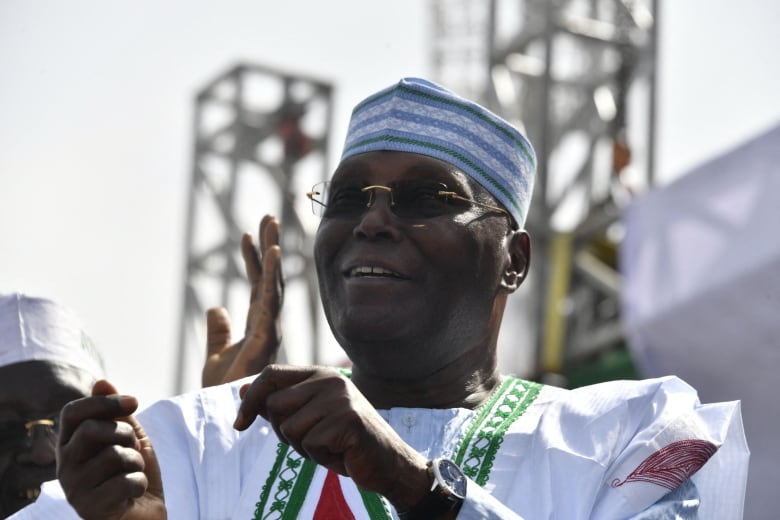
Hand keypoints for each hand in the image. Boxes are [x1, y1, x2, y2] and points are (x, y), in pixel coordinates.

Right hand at [57, 380, 164, 519]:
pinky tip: (134, 492)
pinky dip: (140, 483)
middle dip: (124, 434)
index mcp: (69, 444)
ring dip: (136, 462)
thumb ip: (116, 412)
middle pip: (91, 429)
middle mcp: (64, 465)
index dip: (103, 402)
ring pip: (113, 455)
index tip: (134, 401)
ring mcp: (74, 488)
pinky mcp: (89, 509)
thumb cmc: (132, 471)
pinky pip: (125, 482)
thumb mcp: (129, 436)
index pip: (72, 412)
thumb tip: (101, 382)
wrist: (143, 512)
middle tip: (133, 447)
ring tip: (133, 472)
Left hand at [202, 215, 283, 386]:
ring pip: (273, 283)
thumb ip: (218, 330)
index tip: (247, 234)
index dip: (253, 259)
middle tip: (268, 217)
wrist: (224, 414)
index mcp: (257, 325)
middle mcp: (267, 324)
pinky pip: (271, 299)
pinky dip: (273, 274)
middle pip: (269, 278)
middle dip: (269, 247)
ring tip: (271, 223)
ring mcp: (269, 329)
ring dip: (273, 252)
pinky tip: (273, 251)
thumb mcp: (216, 354)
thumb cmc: (225, 390)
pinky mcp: (266, 336)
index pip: (257, 285)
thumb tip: (215, 307)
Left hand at [233, 365, 430, 510]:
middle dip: (284, 432)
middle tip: (312, 440)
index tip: (239, 425)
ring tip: (329, 446)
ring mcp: (340, 398)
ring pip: (289, 428)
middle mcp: (330, 379)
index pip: (271, 374)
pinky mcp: (348, 420)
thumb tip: (242, 389)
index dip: (250, 399)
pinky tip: (340, 454)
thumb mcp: (308, 420)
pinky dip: (320, 457)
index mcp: (320, 374)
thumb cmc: (344, 442)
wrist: (387, 462)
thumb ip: (279, 404)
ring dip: (303, 448)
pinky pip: (309, 444)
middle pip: (275, 405)